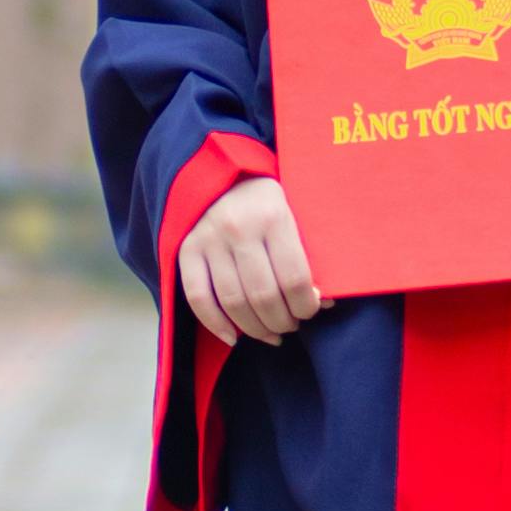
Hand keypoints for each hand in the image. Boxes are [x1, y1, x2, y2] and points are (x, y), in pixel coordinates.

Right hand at [179, 174, 324, 347]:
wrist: (223, 173)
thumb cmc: (269, 201)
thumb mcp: (296, 214)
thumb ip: (309, 255)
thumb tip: (324, 302)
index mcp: (273, 216)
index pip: (294, 278)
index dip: (306, 305)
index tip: (311, 309)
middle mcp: (239, 228)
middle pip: (264, 296)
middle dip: (282, 321)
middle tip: (291, 324)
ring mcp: (209, 239)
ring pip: (233, 302)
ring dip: (255, 329)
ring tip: (270, 332)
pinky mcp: (186, 249)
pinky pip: (198, 299)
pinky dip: (216, 325)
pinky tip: (233, 337)